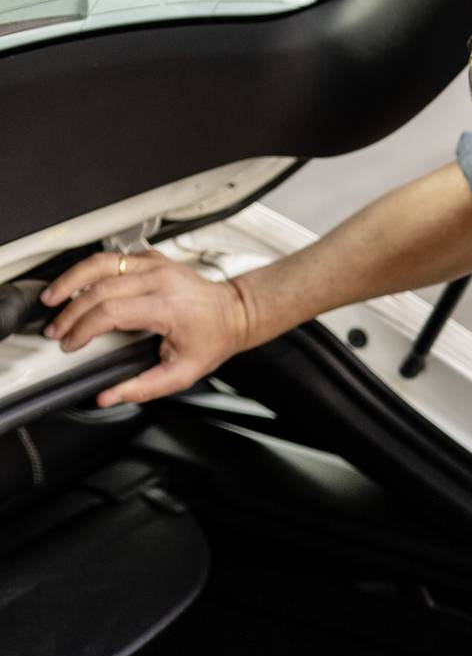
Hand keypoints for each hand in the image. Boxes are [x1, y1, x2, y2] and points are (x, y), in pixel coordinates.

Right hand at [40, 248, 254, 404]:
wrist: (235, 312)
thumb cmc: (213, 339)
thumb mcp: (183, 373)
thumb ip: (144, 387)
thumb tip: (108, 396)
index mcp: (166, 306)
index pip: (111, 310)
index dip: (83, 328)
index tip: (70, 344)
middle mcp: (159, 279)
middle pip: (99, 287)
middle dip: (70, 311)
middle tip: (56, 330)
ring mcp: (155, 264)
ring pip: (100, 263)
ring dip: (71, 280)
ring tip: (52, 298)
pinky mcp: (151, 258)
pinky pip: (112, 258)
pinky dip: (89, 270)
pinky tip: (77, 285)